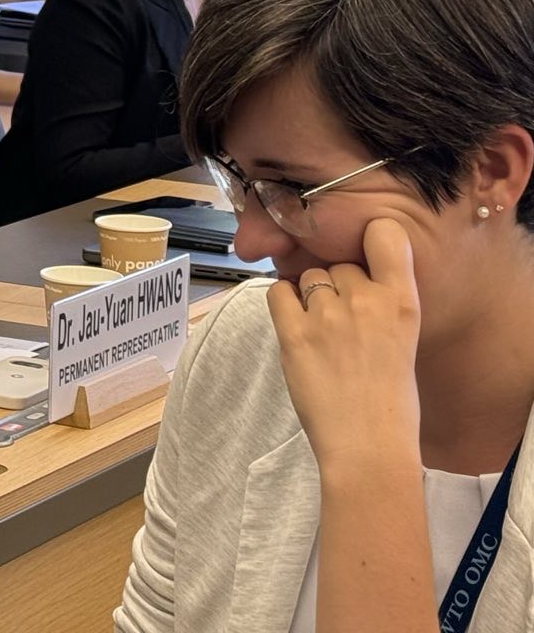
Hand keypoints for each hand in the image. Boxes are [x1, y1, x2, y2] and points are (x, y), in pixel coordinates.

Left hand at [267, 218, 422, 479]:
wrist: (369, 445)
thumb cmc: (389, 400)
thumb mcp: (403, 339)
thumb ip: (380, 304)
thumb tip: (350, 279)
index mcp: (402, 302)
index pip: (386, 235)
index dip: (371, 236)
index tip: (365, 251)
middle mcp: (365, 300)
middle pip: (339, 264)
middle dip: (338, 284)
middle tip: (342, 322)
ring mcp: (327, 315)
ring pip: (308, 276)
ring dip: (309, 295)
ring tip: (321, 331)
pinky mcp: (294, 332)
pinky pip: (278, 292)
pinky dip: (283, 302)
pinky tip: (295, 326)